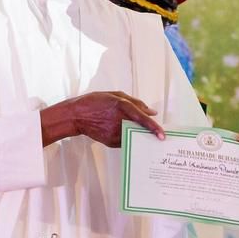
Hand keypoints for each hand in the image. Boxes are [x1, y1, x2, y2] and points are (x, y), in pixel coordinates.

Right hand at [41, 91, 164, 146]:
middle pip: (139, 128)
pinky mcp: (111, 142)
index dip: (153, 127)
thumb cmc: (95, 102)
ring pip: (133, 135)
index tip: (162, 135)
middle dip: (147, 130)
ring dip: (137, 132)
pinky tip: (121, 130)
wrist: (76, 115)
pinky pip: (125, 140)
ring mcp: (114, 133)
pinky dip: (127, 135)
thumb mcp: (115, 95)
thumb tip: (152, 112)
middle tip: (154, 131)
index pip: (141, 118)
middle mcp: (118, 121)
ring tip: (130, 128)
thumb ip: (135, 102)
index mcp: (121, 106)